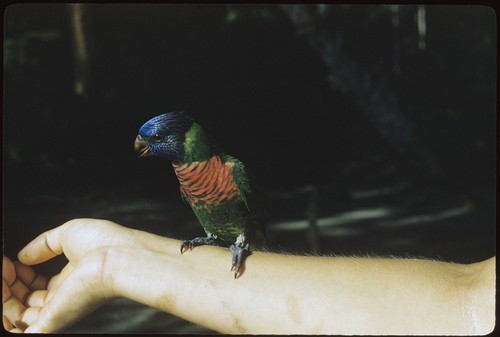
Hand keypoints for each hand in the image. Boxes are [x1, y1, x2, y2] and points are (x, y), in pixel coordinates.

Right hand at [3, 218, 138, 332]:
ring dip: (4, 298)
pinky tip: (1, 297)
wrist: (116, 256)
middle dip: (9, 286)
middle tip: (4, 269)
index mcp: (71, 279)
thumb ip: (44, 244)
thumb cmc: (103, 242)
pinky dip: (5, 319)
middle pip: (26, 301)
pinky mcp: (52, 322)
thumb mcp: (67, 235)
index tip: (11, 262)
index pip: (38, 286)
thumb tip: (23, 254)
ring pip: (18, 316)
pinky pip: (19, 333)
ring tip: (2, 276)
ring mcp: (58, 312)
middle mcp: (64, 297)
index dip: (20, 275)